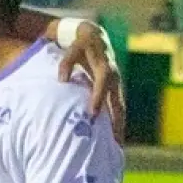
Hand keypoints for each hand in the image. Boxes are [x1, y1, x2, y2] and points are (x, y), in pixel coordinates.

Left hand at [56, 21, 125, 144]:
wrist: (95, 37)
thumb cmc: (81, 45)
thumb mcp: (72, 49)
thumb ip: (66, 63)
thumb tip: (61, 80)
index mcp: (104, 66)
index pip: (103, 83)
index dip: (99, 97)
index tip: (94, 113)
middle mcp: (114, 77)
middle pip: (117, 101)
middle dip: (116, 121)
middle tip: (114, 140)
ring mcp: (117, 84)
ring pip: (120, 107)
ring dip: (119, 125)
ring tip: (117, 145)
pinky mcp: (115, 90)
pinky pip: (119, 108)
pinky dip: (118, 122)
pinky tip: (116, 136)